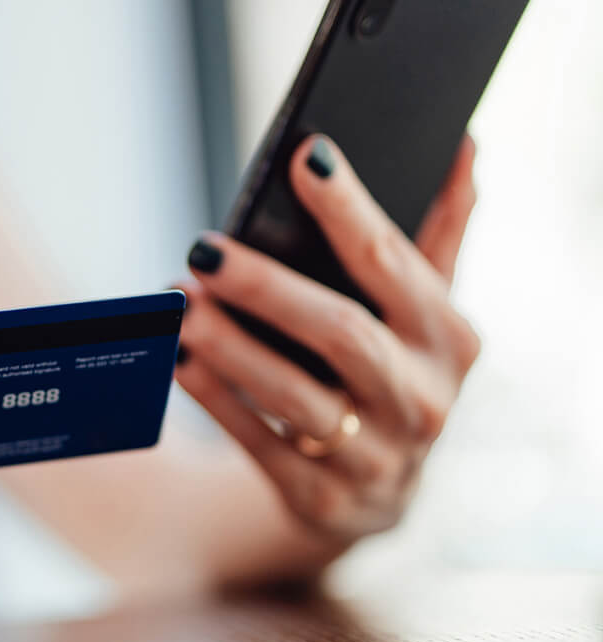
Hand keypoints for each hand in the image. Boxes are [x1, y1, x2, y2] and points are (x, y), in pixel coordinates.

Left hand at [175, 135, 480, 542]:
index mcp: (448, 340)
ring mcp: (374, 457)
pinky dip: (216, 401)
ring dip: (230, 347)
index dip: (350, 209)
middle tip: (203, 251)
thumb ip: (439, 234)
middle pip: (341, 331)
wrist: (373, 497)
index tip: (304, 158)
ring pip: (295, 395)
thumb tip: (465, 142)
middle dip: (267, 288)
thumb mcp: (423, 316)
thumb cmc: (388, 376)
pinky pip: (260, 445)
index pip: (394, 262)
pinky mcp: (322, 498)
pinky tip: (176, 362)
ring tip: (178, 306)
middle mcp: (421, 399)